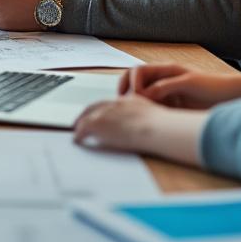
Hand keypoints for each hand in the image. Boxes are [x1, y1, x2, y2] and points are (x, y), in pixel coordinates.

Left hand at [72, 95, 206, 164]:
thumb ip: (150, 120)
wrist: (158, 127)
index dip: (104, 109)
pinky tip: (77, 140)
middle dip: (86, 113)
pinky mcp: (98, 123)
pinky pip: (83, 129)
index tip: (99, 114)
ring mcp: (105, 113)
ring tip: (75, 130)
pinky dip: (79, 135)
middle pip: (95, 106)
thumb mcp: (157, 118)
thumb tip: (155, 129)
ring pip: (86, 116)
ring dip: (80, 123)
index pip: (112, 103)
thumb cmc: (165, 127)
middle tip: (79, 120)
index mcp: (129, 101)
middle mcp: (115, 104)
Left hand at [121, 65, 240, 108]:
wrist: (232, 94)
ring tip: (133, 103)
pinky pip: (163, 83)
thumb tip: (142, 115)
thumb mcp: (177, 105)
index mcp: (163, 76)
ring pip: (143, 72)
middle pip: (134, 71)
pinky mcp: (187, 79)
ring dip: (135, 87)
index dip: (123, 87)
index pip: (134, 75)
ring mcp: (176, 73)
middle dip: (123, 85)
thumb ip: (161, 105)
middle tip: (121, 102)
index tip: (119, 104)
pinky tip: (149, 104)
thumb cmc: (205, 101)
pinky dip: (152, 93)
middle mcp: (166, 71)